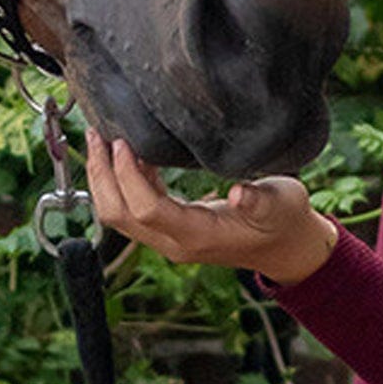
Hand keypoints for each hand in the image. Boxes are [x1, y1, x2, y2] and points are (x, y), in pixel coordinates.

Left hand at [85, 130, 335, 287]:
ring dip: (104, 178)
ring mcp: (167, 240)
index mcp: (199, 236)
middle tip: (97, 135)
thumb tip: (239, 194)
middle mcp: (174, 243)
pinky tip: (126, 153)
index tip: (122, 142)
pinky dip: (120, 182)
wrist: (286, 248)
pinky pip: (130, 209)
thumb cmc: (285, 222)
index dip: (128, 176)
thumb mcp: (282, 204)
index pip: (146, 209)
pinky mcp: (167, 231)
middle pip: (119, 214)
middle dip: (101, 175)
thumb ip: (260, 199)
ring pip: (119, 214)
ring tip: (101, 140)